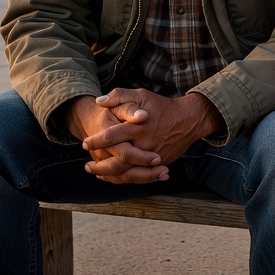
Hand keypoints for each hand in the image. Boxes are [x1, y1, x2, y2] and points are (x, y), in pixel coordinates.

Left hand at [77, 89, 224, 184]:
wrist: (188, 120)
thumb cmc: (161, 106)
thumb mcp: (141, 95)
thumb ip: (119, 97)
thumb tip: (99, 101)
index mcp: (137, 127)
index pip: (111, 136)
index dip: (96, 141)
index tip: (85, 142)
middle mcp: (144, 144)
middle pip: (117, 161)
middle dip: (100, 165)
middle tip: (87, 165)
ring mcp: (152, 156)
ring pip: (127, 173)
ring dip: (109, 175)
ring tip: (96, 173)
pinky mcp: (159, 164)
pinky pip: (139, 176)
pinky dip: (124, 179)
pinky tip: (113, 177)